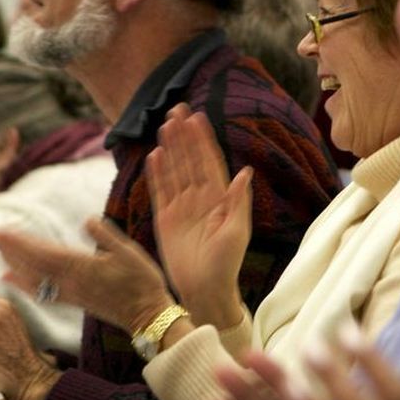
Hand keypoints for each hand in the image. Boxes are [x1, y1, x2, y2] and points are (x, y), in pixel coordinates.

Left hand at [0, 216, 174, 335]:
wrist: (148, 316)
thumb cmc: (142, 281)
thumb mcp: (129, 252)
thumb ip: (106, 236)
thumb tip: (87, 220)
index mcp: (80, 267)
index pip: (41, 252)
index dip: (18, 241)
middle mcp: (69, 281)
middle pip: (30, 263)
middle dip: (6, 248)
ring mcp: (69, 293)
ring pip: (32, 276)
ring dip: (11, 262)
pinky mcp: (73, 300)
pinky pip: (40, 291)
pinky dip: (22, 283)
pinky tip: (9, 278)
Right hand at [147, 104, 251, 328]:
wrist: (205, 289)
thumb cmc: (227, 263)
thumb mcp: (237, 231)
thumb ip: (237, 201)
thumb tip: (245, 172)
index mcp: (220, 198)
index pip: (210, 161)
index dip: (203, 140)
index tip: (197, 117)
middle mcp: (200, 198)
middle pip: (190, 160)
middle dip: (184, 136)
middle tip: (176, 110)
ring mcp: (182, 207)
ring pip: (174, 171)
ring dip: (170, 148)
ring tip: (164, 126)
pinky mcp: (165, 219)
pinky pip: (160, 191)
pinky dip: (157, 174)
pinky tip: (153, 155)